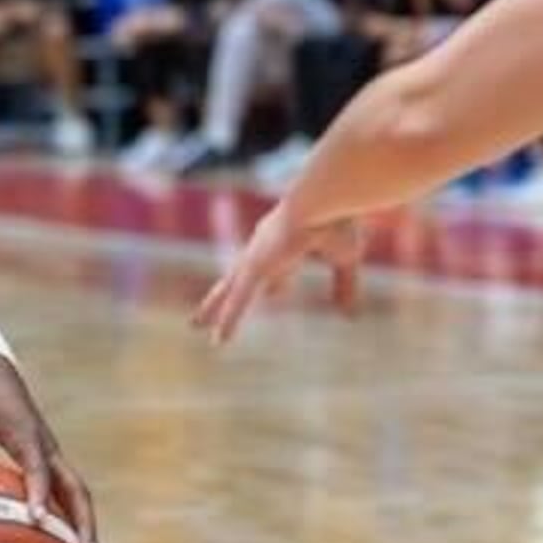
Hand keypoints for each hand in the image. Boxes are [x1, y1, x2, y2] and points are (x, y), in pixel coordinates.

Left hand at [0, 356, 99, 542]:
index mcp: (26, 435)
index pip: (37, 469)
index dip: (39, 495)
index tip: (39, 523)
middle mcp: (47, 448)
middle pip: (77, 492)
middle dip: (86, 528)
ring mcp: (50, 456)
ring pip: (78, 496)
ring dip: (87, 529)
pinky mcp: (46, 461)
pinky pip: (65, 494)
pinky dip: (71, 521)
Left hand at [193, 202, 363, 345]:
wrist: (326, 199)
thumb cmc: (338, 219)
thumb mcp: (345, 258)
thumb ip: (345, 287)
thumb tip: (349, 315)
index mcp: (287, 242)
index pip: (278, 269)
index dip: (278, 284)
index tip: (276, 295)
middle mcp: (265, 248)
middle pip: (240, 277)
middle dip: (225, 293)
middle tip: (209, 309)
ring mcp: (257, 257)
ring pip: (230, 290)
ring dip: (213, 308)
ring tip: (194, 326)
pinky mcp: (255, 267)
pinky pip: (238, 301)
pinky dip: (229, 321)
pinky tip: (218, 342)